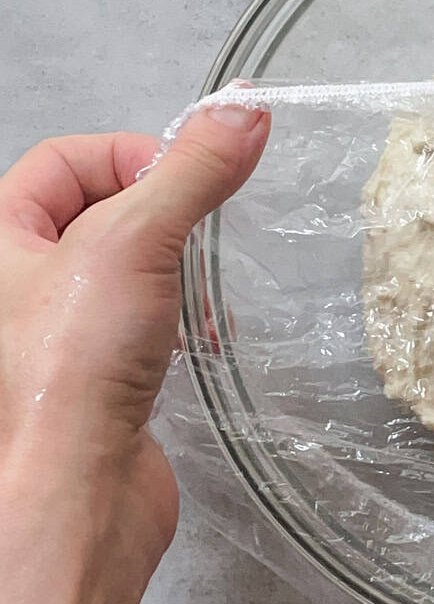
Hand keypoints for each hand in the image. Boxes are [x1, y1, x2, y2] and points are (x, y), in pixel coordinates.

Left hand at [0, 104, 268, 590]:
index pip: (65, 158)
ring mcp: (53, 334)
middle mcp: (15, 283)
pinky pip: (142, 324)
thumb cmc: (70, 374)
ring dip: (174, 275)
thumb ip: (192, 170)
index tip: (182, 180)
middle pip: (101, 210)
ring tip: (194, 298)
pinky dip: (178, 323)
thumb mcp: (136, 239)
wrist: (75, 494)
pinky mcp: (93, 379)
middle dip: (161, 219)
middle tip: (191, 238)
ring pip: (126, 270)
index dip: (130, 156)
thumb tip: (242, 109)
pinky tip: (199, 341)